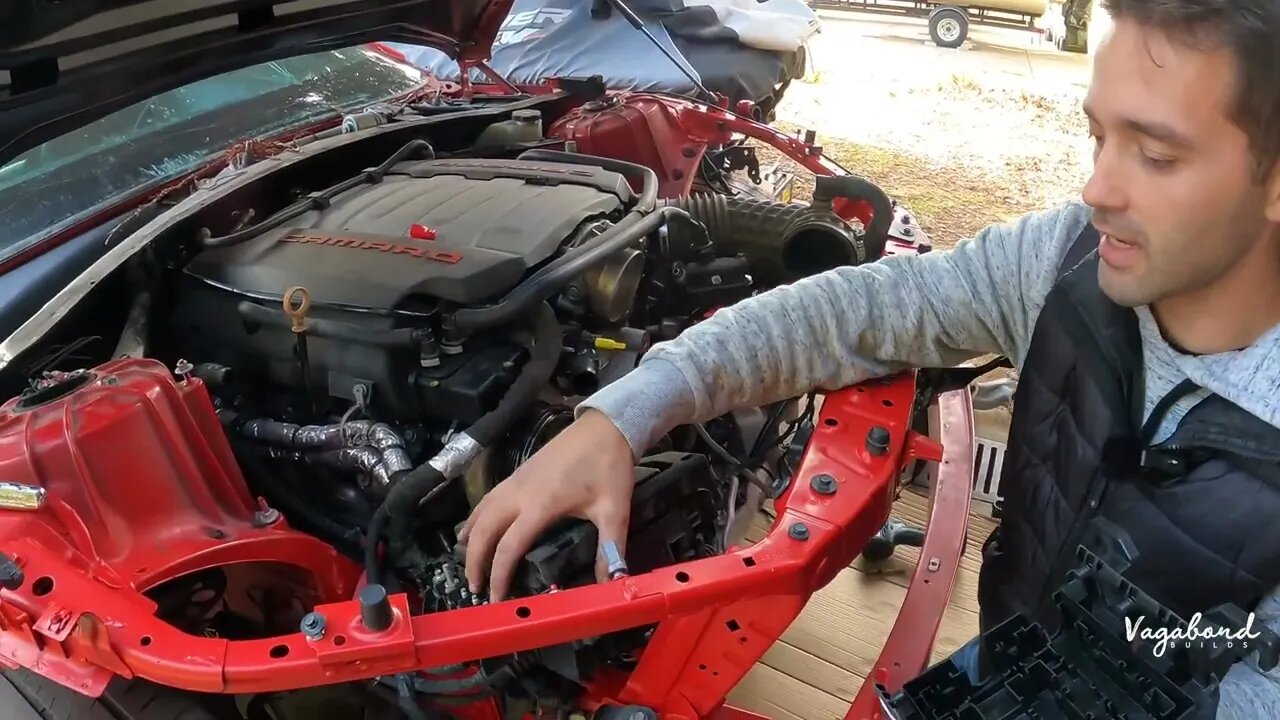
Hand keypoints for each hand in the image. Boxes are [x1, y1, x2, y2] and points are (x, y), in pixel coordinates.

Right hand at [457, 409, 635, 601]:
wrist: (605, 426)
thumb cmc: (608, 467)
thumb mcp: (615, 511)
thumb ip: (611, 549)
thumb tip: (612, 583)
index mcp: (540, 506)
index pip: (508, 547)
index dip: (498, 576)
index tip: (497, 600)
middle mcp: (519, 493)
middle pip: (483, 531)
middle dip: (474, 561)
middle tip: (475, 588)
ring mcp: (515, 481)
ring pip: (480, 513)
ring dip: (471, 540)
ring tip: (469, 565)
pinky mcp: (517, 473)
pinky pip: (487, 499)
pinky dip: (475, 518)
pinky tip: (473, 529)